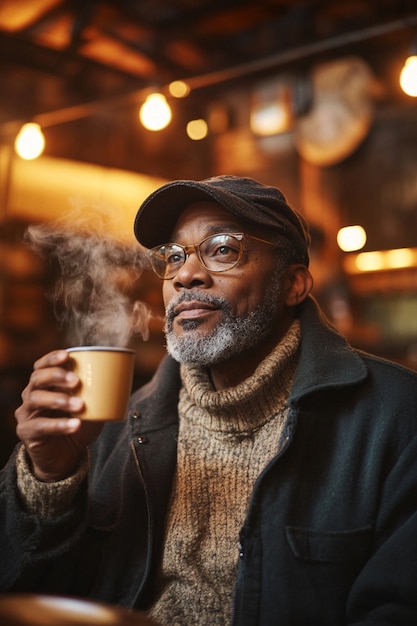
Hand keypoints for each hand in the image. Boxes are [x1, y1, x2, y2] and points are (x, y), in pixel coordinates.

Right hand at [15, 350, 102, 481]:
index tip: (67, 356)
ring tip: (80, 405)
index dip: (52, 358)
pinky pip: (40, 426)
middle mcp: (31, 395)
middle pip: (37, 379)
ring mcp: (26, 413)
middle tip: (76, 381)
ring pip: (36, 399)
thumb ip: (100, 392)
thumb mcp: (92, 406)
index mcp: (45, 384)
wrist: (66, 457)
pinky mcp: (27, 432)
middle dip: (56, 376)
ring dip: (59, 399)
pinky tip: (75, 425)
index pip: (42, 366)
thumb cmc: (79, 424)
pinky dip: (59, 425)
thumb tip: (123, 375)